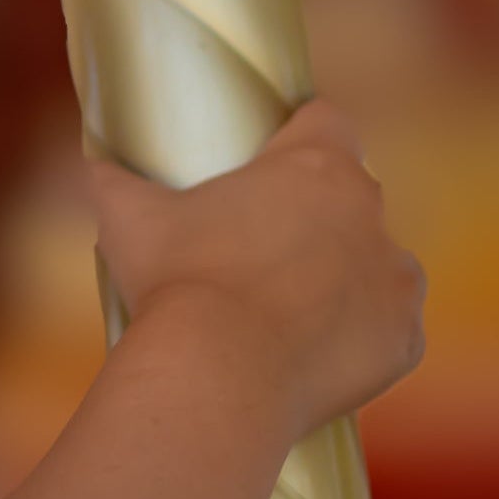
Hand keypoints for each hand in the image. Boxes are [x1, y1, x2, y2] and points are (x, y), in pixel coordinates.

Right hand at [84, 101, 427, 447]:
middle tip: (262, 256)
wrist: (217, 376)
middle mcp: (369, 211)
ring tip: (288, 318)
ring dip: (346, 281)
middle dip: (317, 221)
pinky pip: (391, 333)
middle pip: (353, 199)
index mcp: (316, 166)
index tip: (272, 165)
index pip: (325, 122)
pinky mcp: (403, 338)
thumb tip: (95, 168)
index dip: (299, 138)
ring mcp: (394, 275)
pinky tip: (317, 358)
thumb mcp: (130, 222)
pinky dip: (363, 343)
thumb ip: (114, 184)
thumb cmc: (176, 285)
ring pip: (379, 266)